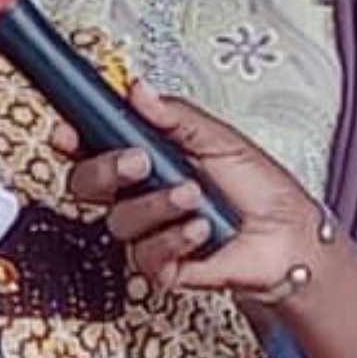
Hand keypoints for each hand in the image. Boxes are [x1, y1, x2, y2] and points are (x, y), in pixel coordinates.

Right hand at [57, 79, 335, 300]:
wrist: (289, 237)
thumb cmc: (259, 188)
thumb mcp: (219, 138)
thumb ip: (175, 116)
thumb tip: (138, 91)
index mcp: (146, 158)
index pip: (93, 148)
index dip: (73, 140)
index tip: (68, 132)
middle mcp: (140, 195)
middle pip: (87, 186)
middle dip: (107, 170)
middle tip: (138, 161)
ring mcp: (148, 231)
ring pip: (119, 221)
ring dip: (157, 206)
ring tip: (194, 196)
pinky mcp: (162, 266)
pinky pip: (146, 255)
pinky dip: (175, 239)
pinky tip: (201, 228)